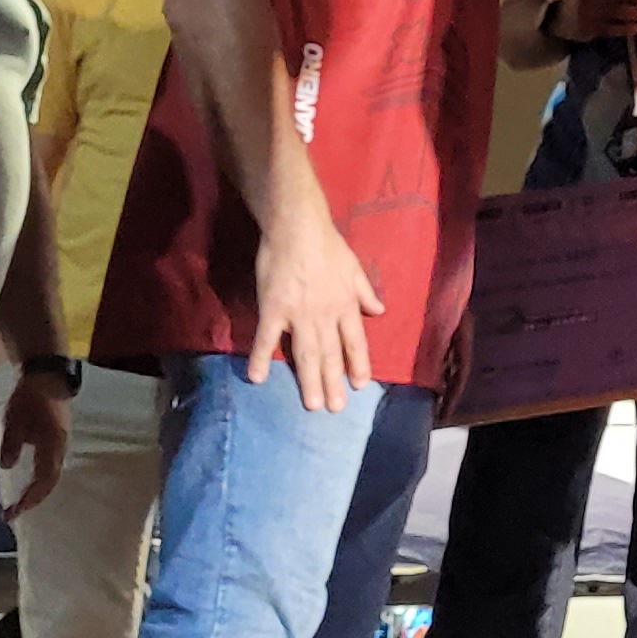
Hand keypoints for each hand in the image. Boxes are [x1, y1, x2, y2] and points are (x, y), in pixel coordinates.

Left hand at [0, 371, 70, 517]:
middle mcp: (61, 447)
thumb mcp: (14, 419)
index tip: (12, 512)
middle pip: (50, 481)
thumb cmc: (30, 397)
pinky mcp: (57, 440)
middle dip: (32, 500)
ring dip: (36, 491)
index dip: (29, 498)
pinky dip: (39, 480)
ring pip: (51, 475)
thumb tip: (7, 466)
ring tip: (19, 504)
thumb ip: (11, 443)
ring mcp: (61, 444)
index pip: (44, 479)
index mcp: (52, 444)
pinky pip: (51, 466)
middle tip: (12, 514)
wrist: (48, 376)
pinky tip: (28, 484)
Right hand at [249, 215, 386, 412]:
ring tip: (312, 405)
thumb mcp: (355, 267)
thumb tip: (379, 311)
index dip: (358, 364)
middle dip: (334, 383)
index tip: (361, 385)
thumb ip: (365, 293)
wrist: (298, 228)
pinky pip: (266, 339)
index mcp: (346, 304)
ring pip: (306, 354)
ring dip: (309, 381)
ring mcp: (299, 314)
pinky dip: (261, 358)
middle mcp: (325, 315)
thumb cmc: (327, 245)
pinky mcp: (273, 309)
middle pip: (331, 354)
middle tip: (335, 409)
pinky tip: (257, 378)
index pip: (355, 341)